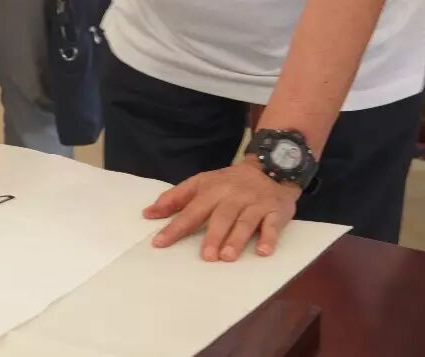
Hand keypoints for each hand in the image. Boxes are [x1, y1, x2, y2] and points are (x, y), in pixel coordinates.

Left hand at [145, 161, 301, 261]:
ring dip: (236, 239)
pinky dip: (269, 238)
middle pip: (221, 216)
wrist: (269, 168)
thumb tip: (148, 213)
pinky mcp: (275, 211)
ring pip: (245, 222)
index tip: (160, 243)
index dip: (175, 227)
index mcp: (212, 190)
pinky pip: (273, 225)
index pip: (191, 210)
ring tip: (227, 257)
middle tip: (206, 257)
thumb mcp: (200, 183)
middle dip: (213, 236)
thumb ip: (175, 198)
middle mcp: (233, 196)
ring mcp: (255, 204)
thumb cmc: (229, 182)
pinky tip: (263, 251)